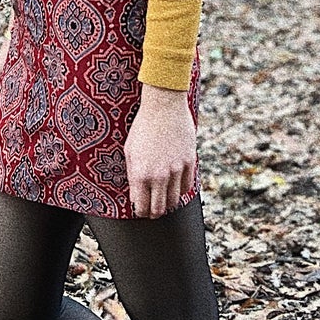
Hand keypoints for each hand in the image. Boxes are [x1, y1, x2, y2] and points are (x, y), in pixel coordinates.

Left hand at [123, 82, 196, 218]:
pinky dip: (181, 190)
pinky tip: (175, 187)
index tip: (140, 209)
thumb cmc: (143, 126)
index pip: (141, 207)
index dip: (140, 211)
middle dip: (154, 213)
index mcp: (140, 174)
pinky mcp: (189, 163)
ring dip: (168, 204)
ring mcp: (176, 170)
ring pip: (174, 201)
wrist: (163, 106)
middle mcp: (159, 176)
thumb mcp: (129, 151)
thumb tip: (136, 195)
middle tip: (152, 210)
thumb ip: (132, 175)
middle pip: (158, 209)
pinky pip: (187, 186)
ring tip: (164, 200)